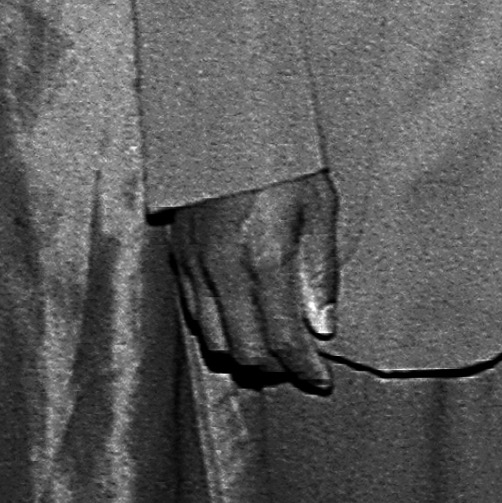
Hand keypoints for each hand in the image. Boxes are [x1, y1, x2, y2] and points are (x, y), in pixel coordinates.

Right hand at [169, 171, 338, 389]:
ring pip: (215, 341)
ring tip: (274, 348)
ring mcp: (195, 266)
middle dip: (277, 368)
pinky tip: (243, 321)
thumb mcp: (320, 205)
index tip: (322, 381)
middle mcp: (224, 270)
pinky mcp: (178, 258)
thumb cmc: (285, 160)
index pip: (283, 338)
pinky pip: (195, 315)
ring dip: (246, 354)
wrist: (228, 121)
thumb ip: (320, 270)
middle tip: (302, 367)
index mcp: (264, 257)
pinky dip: (220, 329)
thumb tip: (322, 326)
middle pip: (246, 351)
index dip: (305, 368)